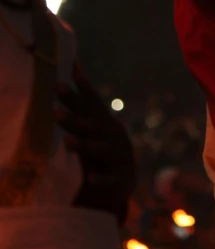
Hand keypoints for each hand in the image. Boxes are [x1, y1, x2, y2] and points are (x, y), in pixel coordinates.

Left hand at [55, 65, 135, 221]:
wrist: (125, 179)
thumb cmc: (101, 145)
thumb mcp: (93, 124)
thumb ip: (81, 101)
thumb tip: (70, 68)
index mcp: (102, 121)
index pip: (92, 102)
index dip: (80, 90)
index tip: (63, 79)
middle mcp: (110, 135)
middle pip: (91, 125)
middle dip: (74, 118)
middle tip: (55, 112)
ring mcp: (116, 156)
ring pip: (99, 150)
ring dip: (84, 145)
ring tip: (67, 143)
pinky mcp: (119, 179)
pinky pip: (110, 179)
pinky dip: (101, 178)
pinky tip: (91, 177)